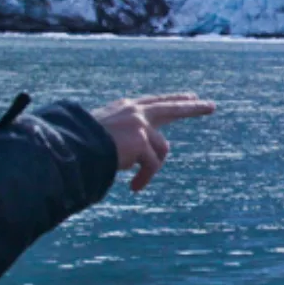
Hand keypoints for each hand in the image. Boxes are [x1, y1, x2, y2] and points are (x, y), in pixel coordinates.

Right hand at [89, 94, 216, 189]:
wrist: (71, 147)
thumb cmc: (80, 145)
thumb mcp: (103, 135)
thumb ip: (124, 137)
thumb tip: (141, 155)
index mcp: (125, 108)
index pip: (155, 101)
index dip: (173, 100)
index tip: (190, 97)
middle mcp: (135, 111)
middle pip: (172, 107)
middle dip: (193, 108)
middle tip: (212, 106)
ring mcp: (140, 124)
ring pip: (161, 150)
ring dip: (150, 169)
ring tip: (135, 184)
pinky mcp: (142, 141)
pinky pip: (152, 166)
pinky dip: (144, 178)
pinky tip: (134, 187)